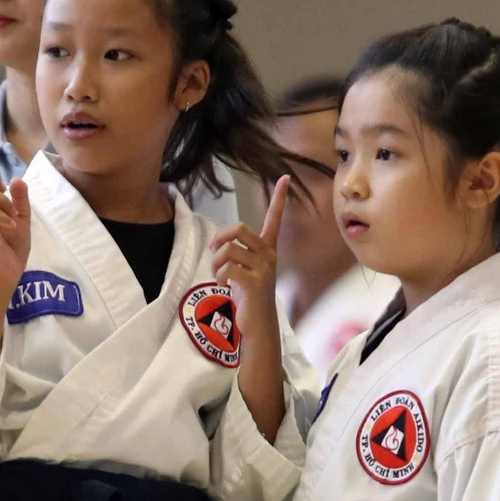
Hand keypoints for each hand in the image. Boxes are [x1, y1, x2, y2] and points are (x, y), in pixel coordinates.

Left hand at [208, 176, 288, 345]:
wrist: (257, 323)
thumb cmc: (248, 295)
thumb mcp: (245, 269)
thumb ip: (237, 252)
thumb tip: (220, 243)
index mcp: (268, 249)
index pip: (275, 218)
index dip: (280, 197)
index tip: (285, 177)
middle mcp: (269, 255)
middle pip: (239, 228)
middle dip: (220, 237)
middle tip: (214, 250)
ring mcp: (264, 268)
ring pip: (229, 250)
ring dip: (215, 262)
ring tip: (218, 275)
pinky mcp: (255, 282)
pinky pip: (227, 268)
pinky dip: (218, 276)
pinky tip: (223, 285)